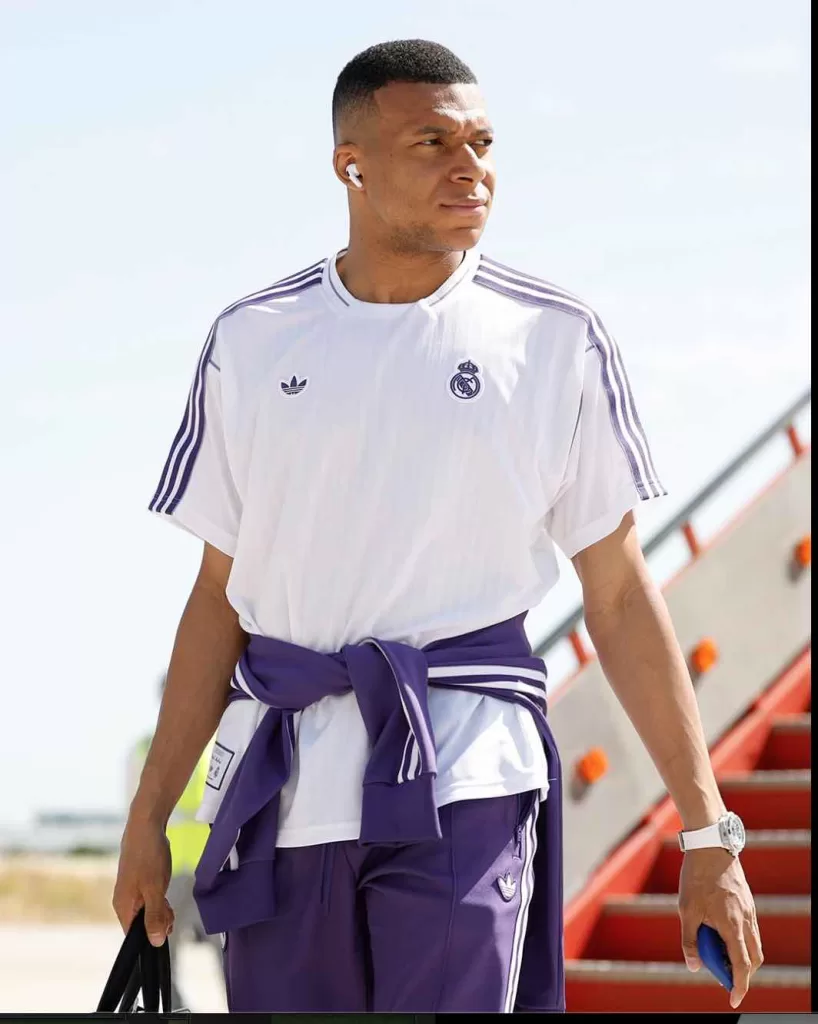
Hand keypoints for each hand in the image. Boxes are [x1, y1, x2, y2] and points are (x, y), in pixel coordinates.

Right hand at [113, 814, 174, 946]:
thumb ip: (154, 916)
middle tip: (170, 909)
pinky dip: (158, 898)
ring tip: (168, 899)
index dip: (152, 935)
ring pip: (147, 910)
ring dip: (161, 909)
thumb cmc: (148, 857)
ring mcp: (130, 890)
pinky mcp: (138, 881)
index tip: (166, 925)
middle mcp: (123, 901)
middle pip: (142, 924)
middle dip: (159, 920)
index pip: (134, 936)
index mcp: (123, 907)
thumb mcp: (155, 889)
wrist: (146, 825)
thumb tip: (155, 942)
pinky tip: (164, 890)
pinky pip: (148, 898)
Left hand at [678, 848, 762, 1007]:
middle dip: (743, 974)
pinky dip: (743, 941)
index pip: (742, 966)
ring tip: (722, 957)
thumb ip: (689, 940)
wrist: (710, 846)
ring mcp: (749, 911)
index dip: (739, 986)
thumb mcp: (686, 910)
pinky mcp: (747, 902)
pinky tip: (724, 935)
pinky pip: (751, 930)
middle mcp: (746, 921)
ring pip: (755, 944)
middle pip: (754, 959)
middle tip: (725, 979)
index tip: (733, 1000)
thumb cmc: (696, 877)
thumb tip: (694, 966)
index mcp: (732, 926)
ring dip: (744, 957)